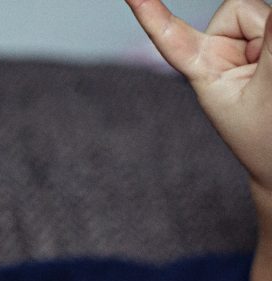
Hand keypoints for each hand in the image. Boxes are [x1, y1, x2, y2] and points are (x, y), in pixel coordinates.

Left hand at [127, 0, 271, 191]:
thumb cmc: (269, 139)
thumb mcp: (268, 92)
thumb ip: (271, 46)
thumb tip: (268, 14)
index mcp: (203, 68)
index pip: (170, 37)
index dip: (149, 12)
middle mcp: (221, 52)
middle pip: (241, 10)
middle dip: (261, 30)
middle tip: (268, 77)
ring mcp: (247, 48)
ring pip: (266, 15)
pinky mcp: (267, 47)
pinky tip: (270, 75)